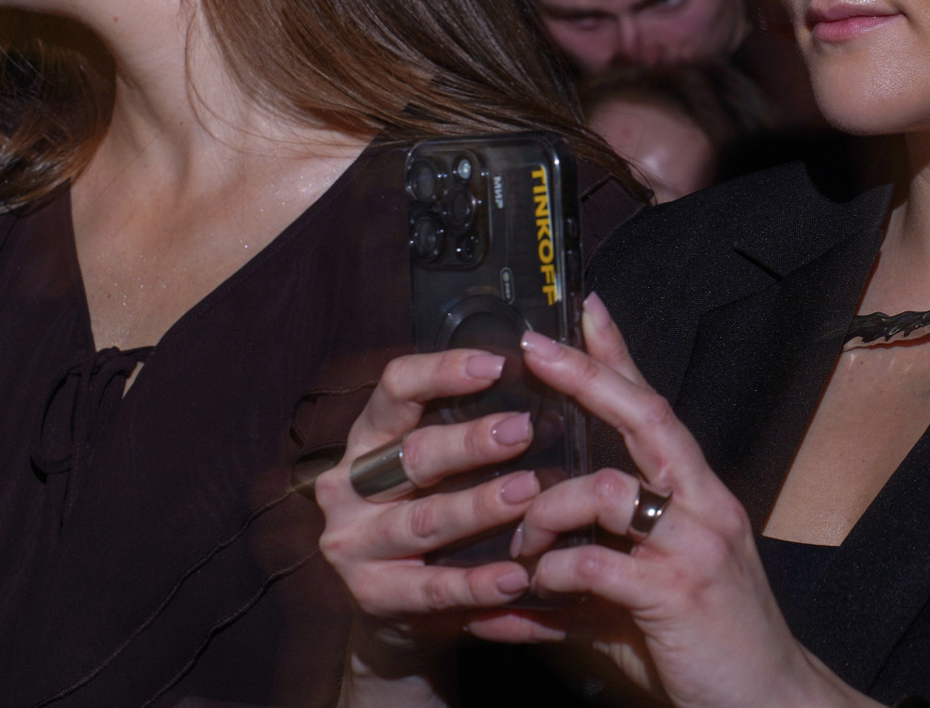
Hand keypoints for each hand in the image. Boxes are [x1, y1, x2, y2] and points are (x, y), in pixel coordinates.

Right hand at [314, 349, 557, 649]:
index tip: (498, 362)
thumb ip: (501, 398)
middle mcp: (352, 485)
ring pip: (425, 519)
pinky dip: (478, 582)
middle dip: (470, 441)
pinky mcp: (375, 596)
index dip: (443, 371)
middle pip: (413, 454)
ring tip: (529, 493)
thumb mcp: (455, 457)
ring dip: (478, 506)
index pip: (395, 387)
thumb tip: (577, 323)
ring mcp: (356, 543)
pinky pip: (433, 588)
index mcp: (372, 436)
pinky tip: (518, 574)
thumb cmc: (441, 507)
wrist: (402, 606)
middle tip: (525, 429)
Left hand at [512, 293, 876, 707]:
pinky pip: (597, 563)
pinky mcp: (677, 592)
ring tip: (520, 542)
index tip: (587, 311)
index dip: (621, 358)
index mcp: (700, 497)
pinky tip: (531, 590)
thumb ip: (576, 589)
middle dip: (588, 377)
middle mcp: (705, 506)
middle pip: (646, 418)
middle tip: (537, 349)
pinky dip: (553, 572)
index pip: (657, 408)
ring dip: (547, 509)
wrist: (769, 704)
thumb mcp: (638, 610)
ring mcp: (695, 546)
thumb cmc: (706, 652)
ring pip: (608, 489)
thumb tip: (503, 592)